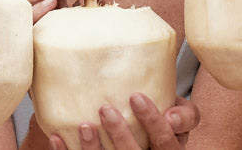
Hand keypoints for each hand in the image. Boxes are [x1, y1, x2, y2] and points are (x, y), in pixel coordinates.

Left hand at [47, 95, 198, 149]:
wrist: (148, 143)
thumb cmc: (164, 126)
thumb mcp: (181, 119)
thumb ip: (184, 115)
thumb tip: (172, 115)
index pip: (164, 141)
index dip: (152, 120)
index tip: (135, 96)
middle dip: (119, 134)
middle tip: (105, 108)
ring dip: (93, 148)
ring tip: (83, 125)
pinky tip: (57, 138)